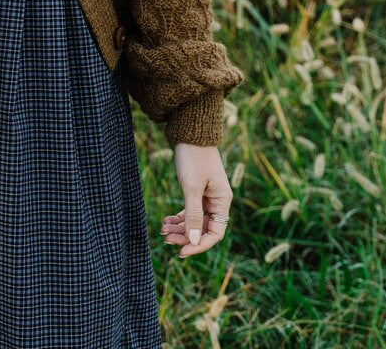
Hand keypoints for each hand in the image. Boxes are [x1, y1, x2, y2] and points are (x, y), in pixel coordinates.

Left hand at [160, 143, 232, 257]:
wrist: (190, 133)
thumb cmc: (194, 158)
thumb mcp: (192, 187)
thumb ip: (193, 214)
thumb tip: (194, 240)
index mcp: (222, 201)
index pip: (215, 233)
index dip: (199, 245)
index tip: (182, 251)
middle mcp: (217, 201)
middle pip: (203, 229)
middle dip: (185, 236)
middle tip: (166, 238)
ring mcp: (207, 196)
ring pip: (194, 221)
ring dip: (180, 227)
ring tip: (163, 229)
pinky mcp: (197, 191)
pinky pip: (189, 211)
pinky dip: (178, 217)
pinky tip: (166, 221)